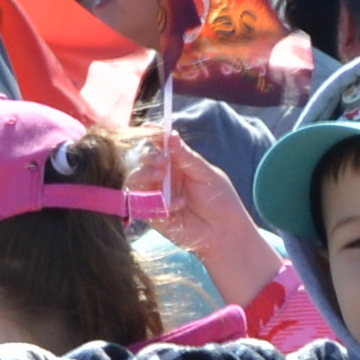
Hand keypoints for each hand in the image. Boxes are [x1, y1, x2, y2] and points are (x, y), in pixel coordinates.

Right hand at [146, 127, 281, 308]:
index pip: (158, 145)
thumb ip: (186, 157)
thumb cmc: (220, 200)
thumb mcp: (206, 174)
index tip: (150, 127)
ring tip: (161, 175)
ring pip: (134, 180)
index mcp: (176, 163)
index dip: (152, 135)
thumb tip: (171, 134)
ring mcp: (155, 195)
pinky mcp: (152, 215)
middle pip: (141, 160)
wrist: (225, 232)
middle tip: (162, 161)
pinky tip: (178, 205)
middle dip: (147, 156)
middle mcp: (162, 177)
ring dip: (144, 174)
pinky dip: (155, 200)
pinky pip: (141, 204)